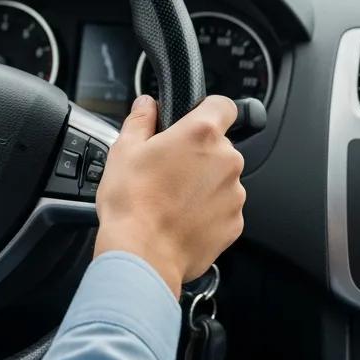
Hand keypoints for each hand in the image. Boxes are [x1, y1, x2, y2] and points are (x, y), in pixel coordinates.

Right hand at [93, 94, 245, 298]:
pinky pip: (223, 207)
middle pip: (219, 145)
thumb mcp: (124, 150)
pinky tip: (179, 217)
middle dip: (198, 152)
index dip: (208, 108)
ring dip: (203, 182)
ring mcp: (234, 194)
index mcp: (201, 134)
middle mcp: (226, 161)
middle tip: (167, 167)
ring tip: (170, 197)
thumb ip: (140, 119)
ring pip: (221, 178)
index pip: (223, 105)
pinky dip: (206, 209)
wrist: (142, 254)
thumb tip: (146, 104)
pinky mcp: (234, 223)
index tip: (194, 118)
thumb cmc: (132, 202)